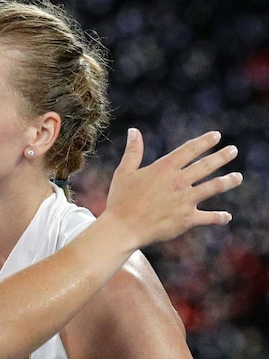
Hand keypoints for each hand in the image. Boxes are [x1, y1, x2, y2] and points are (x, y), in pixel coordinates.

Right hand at [104, 128, 241, 247]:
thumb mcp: (124, 172)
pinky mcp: (187, 219)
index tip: (216, 136)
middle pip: (206, 166)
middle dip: (221, 157)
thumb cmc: (120, 200)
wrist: (123, 228)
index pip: (189, 150)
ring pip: (213, 187)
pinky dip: (219, 217)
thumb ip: (133, 151)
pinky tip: (226, 217)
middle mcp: (179, 182)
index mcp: (164, 169)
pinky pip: (208, 217)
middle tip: (233, 151)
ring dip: (227, 181)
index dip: (204, 142)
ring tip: (237, 177)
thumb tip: (133, 130)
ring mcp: (185, 201)